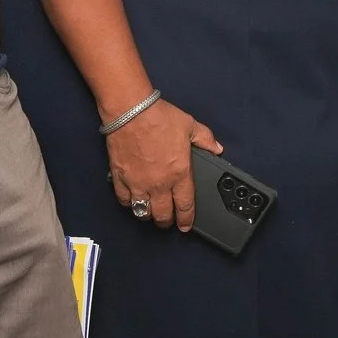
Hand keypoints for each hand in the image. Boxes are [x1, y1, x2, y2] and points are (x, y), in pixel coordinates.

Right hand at [104, 97, 220, 231]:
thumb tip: (217, 148)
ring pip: (142, 212)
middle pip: (163, 215)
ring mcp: (138, 183)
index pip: (185, 205)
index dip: (186, 219)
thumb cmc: (160, 118)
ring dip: (148, 214)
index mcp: (179, 174)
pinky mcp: (120, 178)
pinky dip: (129, 203)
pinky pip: (124, 200)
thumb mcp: (190, 126)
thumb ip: (205, 139)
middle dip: (167, 221)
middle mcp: (159, 184)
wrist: (131, 111)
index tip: (185, 226)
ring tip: (150, 211)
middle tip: (168, 221)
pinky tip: (132, 199)